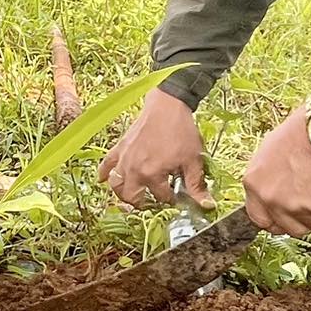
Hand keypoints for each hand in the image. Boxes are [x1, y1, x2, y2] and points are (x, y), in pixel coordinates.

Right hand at [99, 89, 212, 208]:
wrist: (167, 106)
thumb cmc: (181, 132)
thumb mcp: (193, 160)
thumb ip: (196, 184)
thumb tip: (207, 204)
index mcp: (152, 174)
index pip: (161, 197)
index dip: (171, 199)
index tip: (177, 196)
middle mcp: (134, 170)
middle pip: (132, 197)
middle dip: (142, 203)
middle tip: (152, 201)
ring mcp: (123, 159)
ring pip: (116, 185)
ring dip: (122, 194)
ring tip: (132, 195)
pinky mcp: (119, 148)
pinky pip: (106, 165)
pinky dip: (104, 174)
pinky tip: (103, 180)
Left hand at [241, 107, 310, 235]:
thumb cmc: (309, 128)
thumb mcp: (274, 149)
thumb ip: (271, 176)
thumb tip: (277, 189)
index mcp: (256, 184)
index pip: (260, 218)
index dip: (277, 219)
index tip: (290, 215)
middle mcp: (274, 199)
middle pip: (292, 227)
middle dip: (308, 218)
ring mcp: (300, 207)